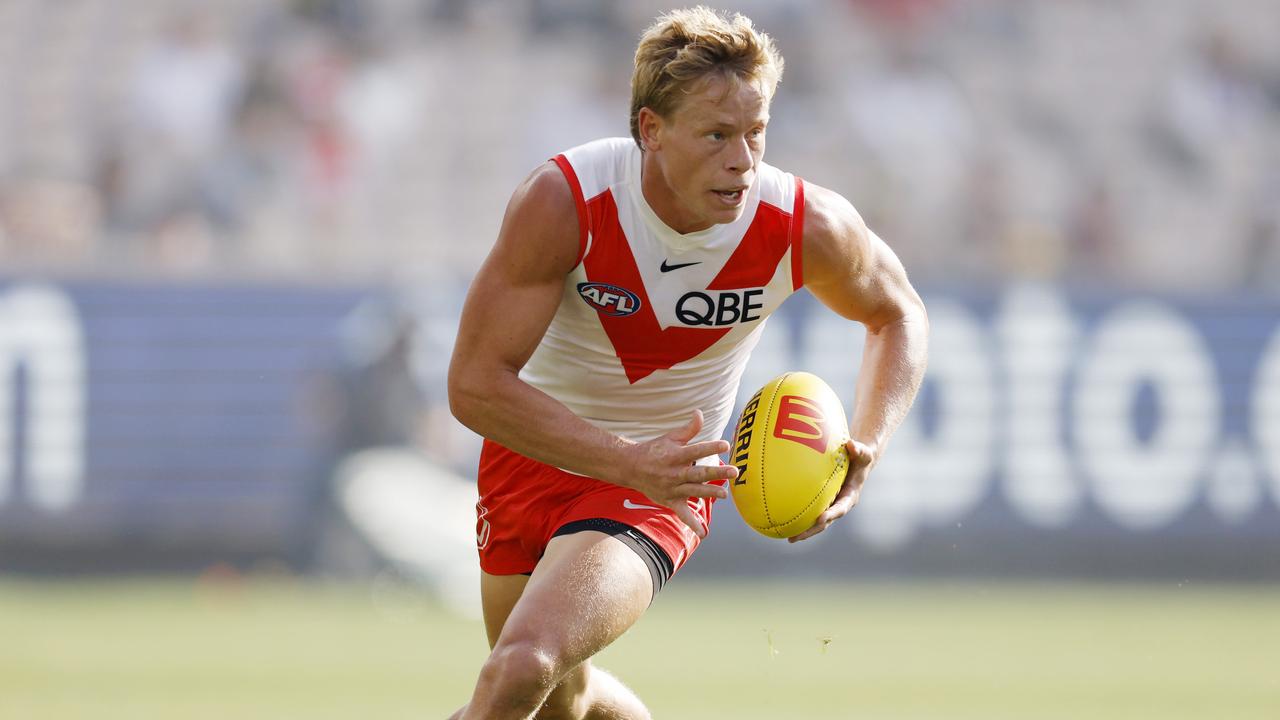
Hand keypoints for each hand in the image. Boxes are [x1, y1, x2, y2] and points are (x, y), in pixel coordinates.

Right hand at [620, 410, 736, 537]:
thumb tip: (700, 413)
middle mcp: (674, 473)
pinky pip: (682, 514)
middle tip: (734, 471)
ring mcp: (672, 489)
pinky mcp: (670, 501)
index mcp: (675, 455)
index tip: (726, 444)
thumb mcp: (670, 437)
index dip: (710, 446)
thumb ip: (688, 429)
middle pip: (698, 473)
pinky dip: (692, 524)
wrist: (631, 468)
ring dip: (710, 492)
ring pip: (693, 491)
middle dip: (717, 472)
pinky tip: (704, 532)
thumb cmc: (655, 450)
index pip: (695, 450)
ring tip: (724, 493)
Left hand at [788, 439, 874, 542]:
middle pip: (825, 522)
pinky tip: (785, 522)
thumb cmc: (860, 457)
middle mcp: (840, 505)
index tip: (820, 519)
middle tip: (796, 537)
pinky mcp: (823, 503)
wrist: (859, 462)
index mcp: (850, 496)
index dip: (831, 514)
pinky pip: (811, 512)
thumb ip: (859, 450)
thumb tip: (851, 444)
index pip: (840, 508)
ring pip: (817, 522)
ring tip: (788, 538)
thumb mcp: (863, 453)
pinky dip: (801, 518)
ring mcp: (831, 505)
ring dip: (804, 531)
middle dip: (811, 531)